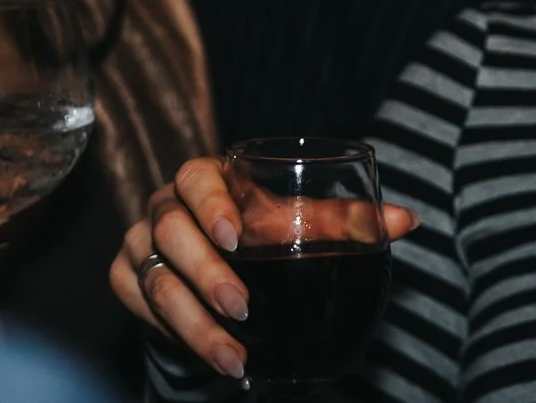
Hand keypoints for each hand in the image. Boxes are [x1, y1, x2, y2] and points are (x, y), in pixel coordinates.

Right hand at [106, 155, 418, 380]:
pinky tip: (210, 355)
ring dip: (193, 323)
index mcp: (207, 178)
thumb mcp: (302, 223)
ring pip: (155, 279)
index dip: (212, 204)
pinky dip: (173, 334)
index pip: (197, 180)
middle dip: (206, 274)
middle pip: (170, 230)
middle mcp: (166, 205)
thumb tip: (408, 221)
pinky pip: (139, 305)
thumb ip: (349, 221)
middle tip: (242, 308)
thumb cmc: (265, 231)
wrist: (219, 269)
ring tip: (234, 358)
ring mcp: (140, 242)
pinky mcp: (126, 279)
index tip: (235, 235)